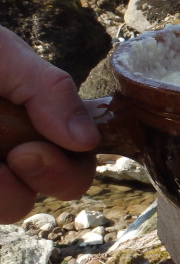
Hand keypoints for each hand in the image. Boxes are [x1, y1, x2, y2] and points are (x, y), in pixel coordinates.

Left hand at [0, 26, 98, 223]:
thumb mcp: (2, 55)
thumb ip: (49, 89)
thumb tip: (86, 138)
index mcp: (28, 123)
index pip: (73, 163)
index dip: (66, 167)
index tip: (31, 150)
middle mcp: (5, 152)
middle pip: (42, 194)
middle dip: (41, 179)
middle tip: (12, 155)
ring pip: (4, 208)